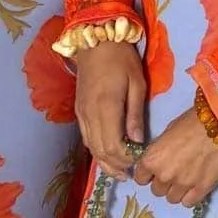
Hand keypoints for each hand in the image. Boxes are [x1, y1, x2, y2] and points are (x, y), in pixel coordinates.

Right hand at [74, 41, 145, 178]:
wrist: (95, 42)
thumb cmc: (122, 60)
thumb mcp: (137, 84)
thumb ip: (135, 114)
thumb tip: (138, 141)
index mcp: (106, 107)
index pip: (113, 144)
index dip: (125, 159)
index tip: (138, 164)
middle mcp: (90, 114)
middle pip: (100, 150)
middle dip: (115, 165)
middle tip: (130, 175)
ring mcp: (82, 114)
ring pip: (91, 147)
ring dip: (104, 162)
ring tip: (119, 172)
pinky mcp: (79, 112)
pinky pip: (86, 137)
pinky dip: (96, 150)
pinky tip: (106, 156)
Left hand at [134, 106, 217, 205]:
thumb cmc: (193, 122)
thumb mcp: (168, 132)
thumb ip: (160, 150)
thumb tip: (160, 159)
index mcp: (152, 159)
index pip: (140, 178)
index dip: (148, 174)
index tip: (156, 170)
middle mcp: (163, 175)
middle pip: (157, 190)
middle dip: (163, 182)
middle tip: (175, 172)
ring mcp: (182, 184)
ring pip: (172, 199)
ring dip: (176, 190)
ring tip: (187, 179)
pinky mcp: (201, 189)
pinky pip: (188, 203)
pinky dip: (190, 196)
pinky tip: (195, 186)